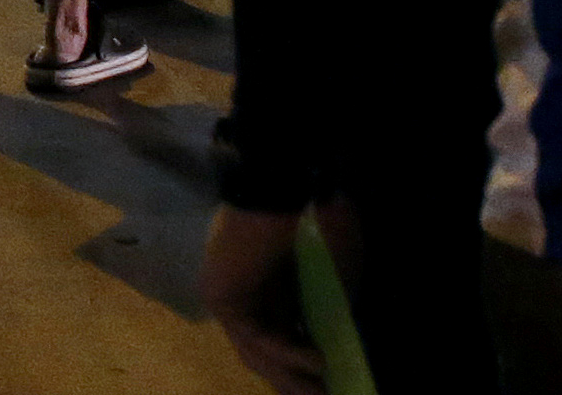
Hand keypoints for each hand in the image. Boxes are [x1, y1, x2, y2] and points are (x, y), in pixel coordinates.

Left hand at [203, 206, 325, 393]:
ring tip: (323, 394)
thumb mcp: (338, 272)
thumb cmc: (318, 220)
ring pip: (262, 351)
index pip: (286, 333)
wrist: (287, 187)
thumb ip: (333, 308)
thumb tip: (339, 342)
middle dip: (298, 381)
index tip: (333, 384)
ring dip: (293, 377)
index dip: (307, 364)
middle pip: (270, 350)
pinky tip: (320, 364)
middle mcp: (250, 292)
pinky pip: (257, 337)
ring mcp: (233, 296)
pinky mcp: (223, 299)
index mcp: (274, 283)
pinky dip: (289, 354)